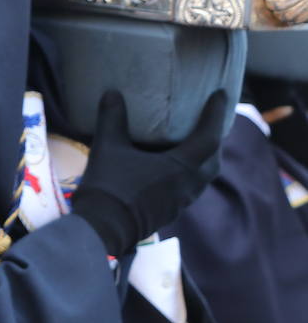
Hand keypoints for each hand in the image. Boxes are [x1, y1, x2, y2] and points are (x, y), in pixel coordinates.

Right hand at [70, 89, 228, 255]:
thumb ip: (112, 118)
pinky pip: (189, 186)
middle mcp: (188, 185)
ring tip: (193, 142)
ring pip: (202, 176)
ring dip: (203, 157)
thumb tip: (112, 93)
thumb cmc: (108, 187)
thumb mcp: (107, 148)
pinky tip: (172, 167)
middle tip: (208, 120)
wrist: (102, 230)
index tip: (221, 95)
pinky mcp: (169, 210)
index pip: (209, 138)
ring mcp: (180, 201)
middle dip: (214, 138)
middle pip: (213, 159)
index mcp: (180, 168)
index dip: (216, 114)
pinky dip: (189, 171)